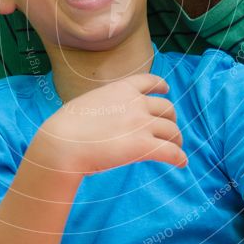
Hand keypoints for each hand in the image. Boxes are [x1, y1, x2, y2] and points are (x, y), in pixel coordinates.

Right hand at [31, 74, 186, 176]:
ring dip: (177, 140)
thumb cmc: (66, 127)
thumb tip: (109, 118)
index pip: (150, 81)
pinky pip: (172, 151)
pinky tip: (181, 163)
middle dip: (170, 119)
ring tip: (176, 149)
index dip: (161, 86)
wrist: (63, 144)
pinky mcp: (144, 146)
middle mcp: (136, 103)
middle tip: (168, 131)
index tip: (166, 90)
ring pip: (173, 131)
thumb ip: (105, 105)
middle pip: (167, 108)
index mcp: (122, 89)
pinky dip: (179, 157)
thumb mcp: (88, 103)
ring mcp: (142, 124)